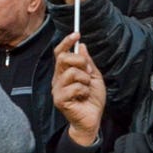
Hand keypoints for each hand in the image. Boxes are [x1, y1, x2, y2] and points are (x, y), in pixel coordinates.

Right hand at [52, 33, 104, 147]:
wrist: (93, 119)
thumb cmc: (92, 99)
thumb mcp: (94, 77)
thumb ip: (87, 62)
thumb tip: (82, 45)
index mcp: (65, 72)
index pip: (60, 53)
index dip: (66, 42)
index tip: (77, 34)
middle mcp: (58, 79)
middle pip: (63, 58)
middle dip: (80, 61)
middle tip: (89, 72)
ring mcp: (57, 90)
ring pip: (71, 72)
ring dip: (85, 79)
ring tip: (87, 88)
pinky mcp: (59, 100)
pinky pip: (75, 87)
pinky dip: (85, 90)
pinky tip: (84, 97)